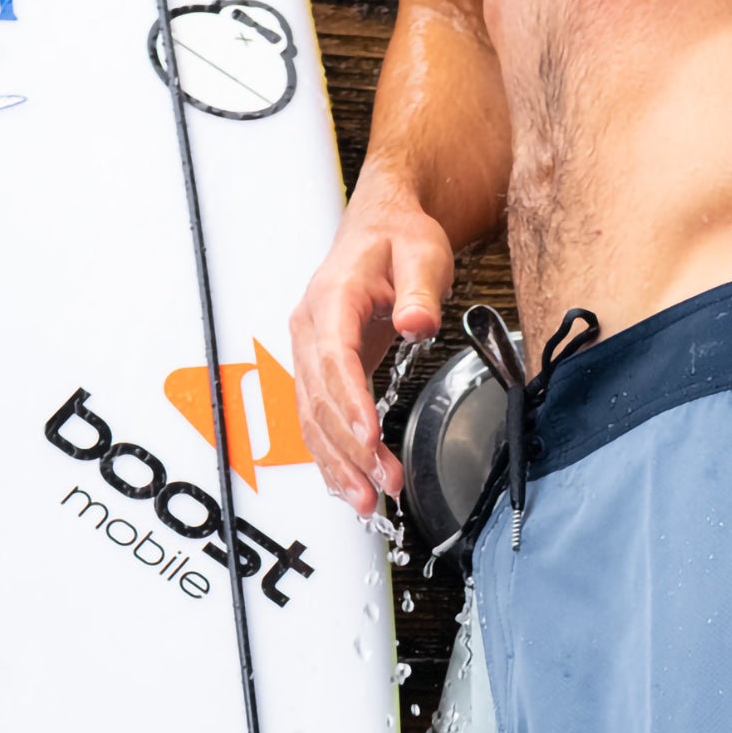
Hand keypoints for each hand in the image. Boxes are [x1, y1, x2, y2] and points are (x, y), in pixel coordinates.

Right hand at [289, 178, 455, 519]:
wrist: (381, 229)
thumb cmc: (399, 240)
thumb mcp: (422, 253)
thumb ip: (420, 289)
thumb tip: (417, 322)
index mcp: (332, 299)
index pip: (334, 358)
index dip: (350, 402)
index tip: (369, 437)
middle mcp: (310, 330)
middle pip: (321, 400)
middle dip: (349, 450)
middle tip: (381, 486)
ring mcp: (310, 354)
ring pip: (314, 420)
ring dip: (338, 465)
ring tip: (367, 503)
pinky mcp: (320, 373)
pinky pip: (318, 422)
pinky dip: (332, 459)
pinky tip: (350, 487)